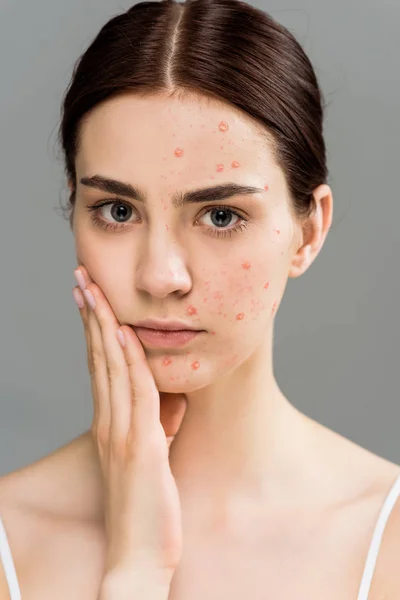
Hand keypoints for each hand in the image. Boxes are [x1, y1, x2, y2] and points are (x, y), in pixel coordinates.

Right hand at [72, 266, 186, 579]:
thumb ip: (158, 427)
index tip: (91, 297)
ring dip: (103, 325)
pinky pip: (135, 393)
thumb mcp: (153, 458)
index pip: (99, 366)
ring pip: (111, 367)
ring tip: (93, 289)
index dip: (94, 329)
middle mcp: (110, 422)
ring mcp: (122, 433)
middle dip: (91, 314)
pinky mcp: (141, 447)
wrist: (137, 556)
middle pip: (98, 357)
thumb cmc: (146, 509)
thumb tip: (174, 402)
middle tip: (82, 278)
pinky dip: (130, 360)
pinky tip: (126, 332)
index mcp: (111, 424)